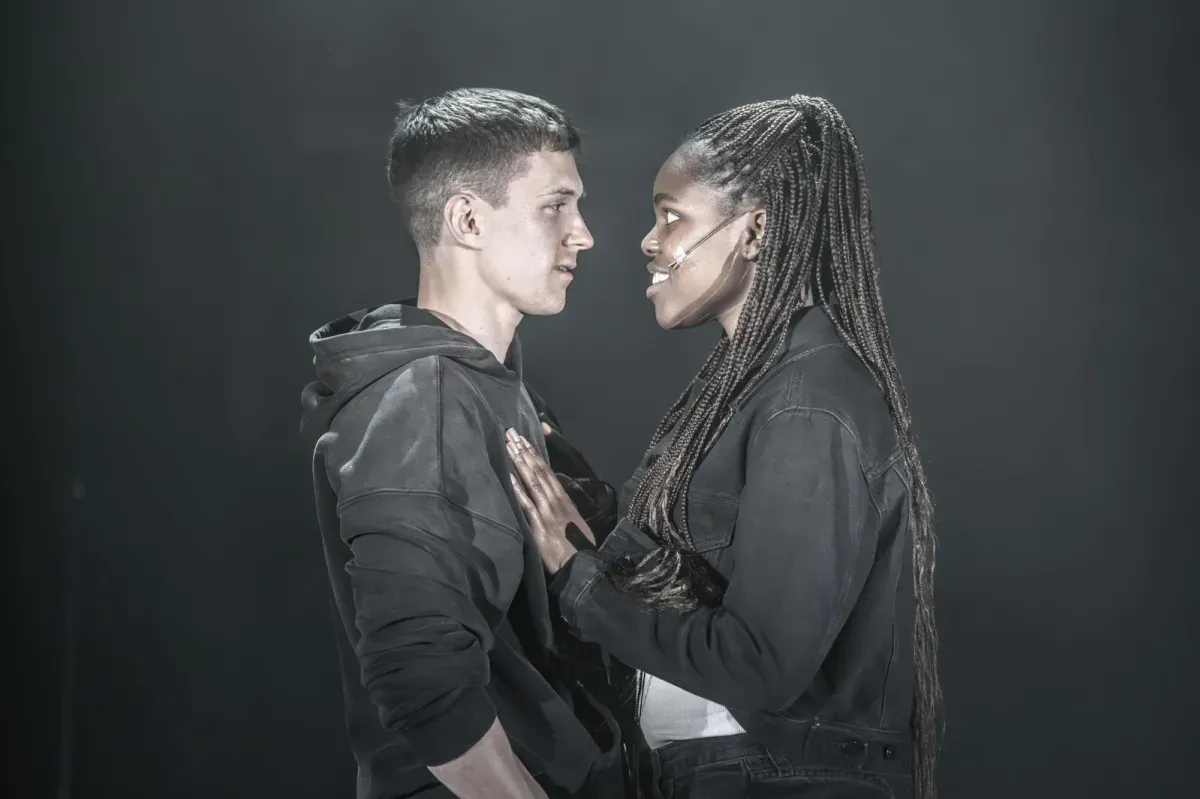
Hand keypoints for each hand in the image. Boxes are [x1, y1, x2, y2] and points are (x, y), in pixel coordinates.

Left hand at [506, 428, 595, 572]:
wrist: (582, 565)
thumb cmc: (578, 547)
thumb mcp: (574, 523)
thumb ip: (563, 509)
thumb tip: (553, 499)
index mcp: (564, 500)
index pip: (548, 471)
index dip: (536, 454)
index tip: (525, 439)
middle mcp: (556, 501)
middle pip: (538, 471)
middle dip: (524, 451)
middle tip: (511, 433)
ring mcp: (547, 511)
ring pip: (532, 481)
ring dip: (520, 462)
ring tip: (509, 445)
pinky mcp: (539, 525)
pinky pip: (526, 503)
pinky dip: (516, 488)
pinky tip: (508, 474)